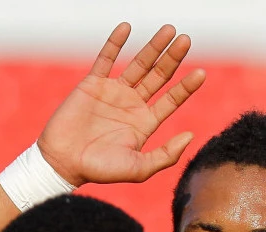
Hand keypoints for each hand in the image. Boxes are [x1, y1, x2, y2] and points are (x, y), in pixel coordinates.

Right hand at [37, 23, 205, 186]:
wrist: (64, 163)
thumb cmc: (101, 170)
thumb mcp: (139, 169)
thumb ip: (166, 155)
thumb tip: (190, 135)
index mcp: (146, 122)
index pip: (172, 99)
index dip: (186, 87)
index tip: (202, 73)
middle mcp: (132, 104)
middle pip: (159, 76)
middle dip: (173, 58)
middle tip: (186, 40)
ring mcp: (113, 92)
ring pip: (138, 64)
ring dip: (153, 47)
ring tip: (169, 30)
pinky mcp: (92, 84)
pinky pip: (106, 59)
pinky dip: (116, 43)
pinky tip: (127, 27)